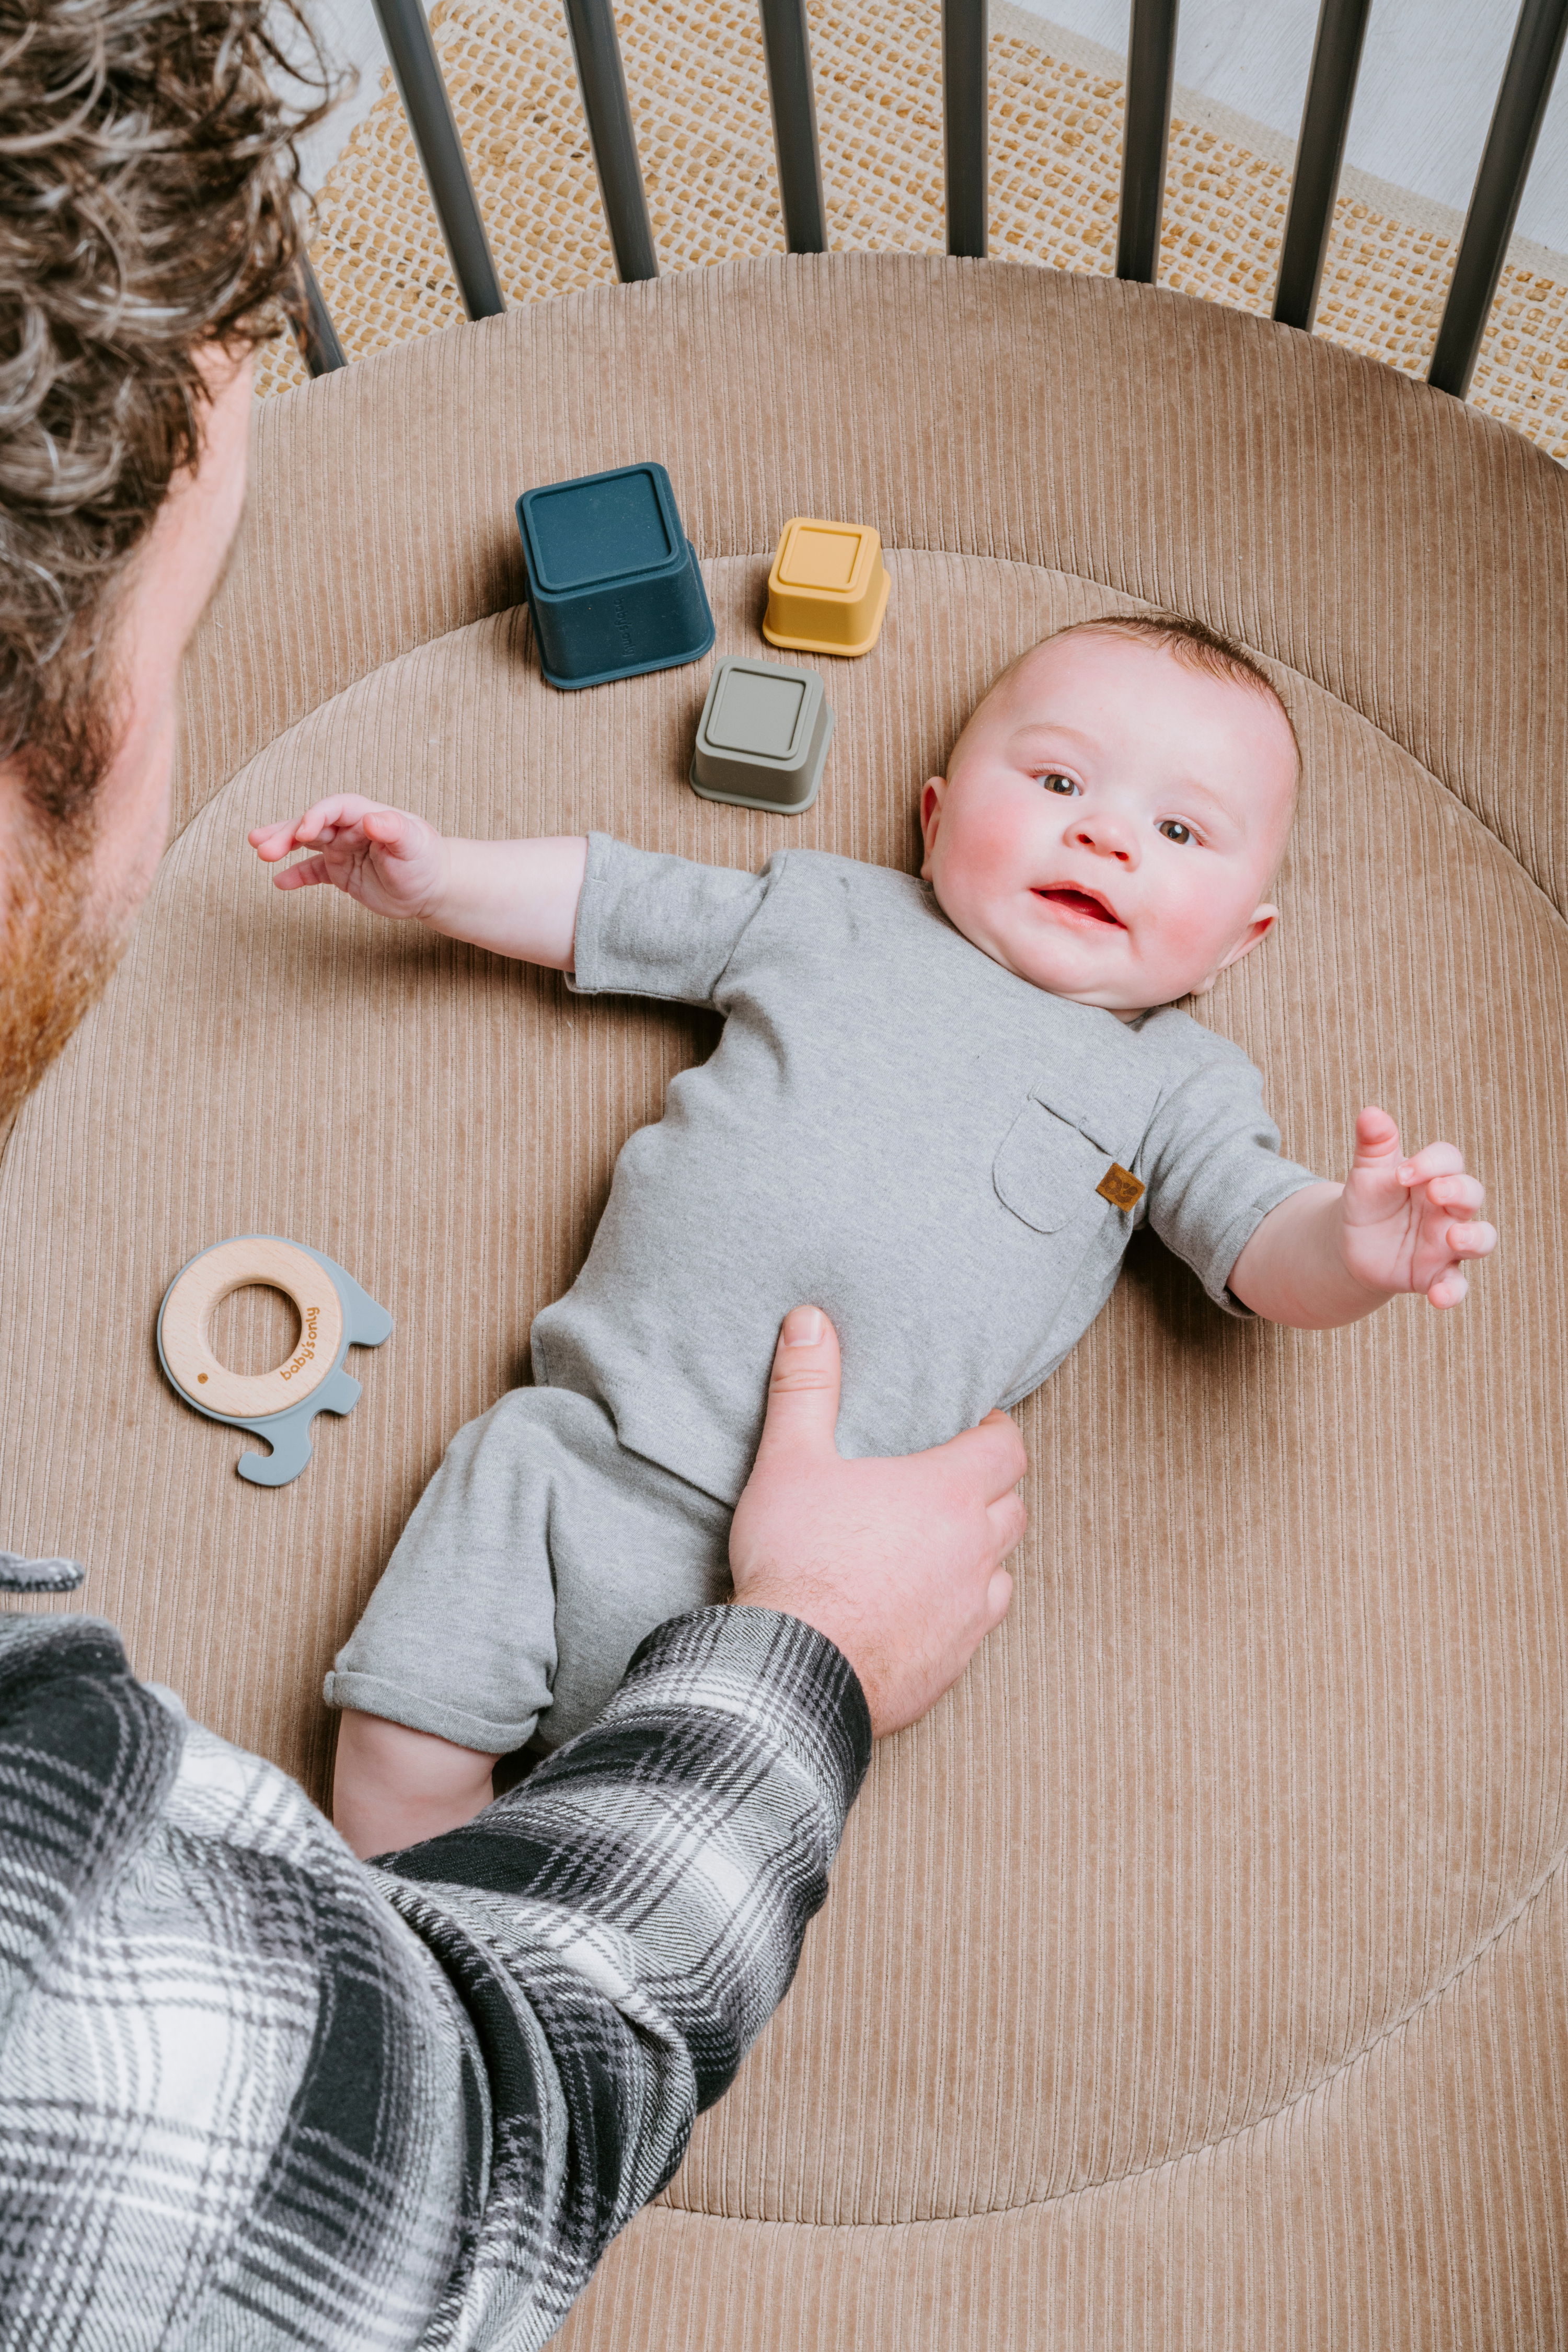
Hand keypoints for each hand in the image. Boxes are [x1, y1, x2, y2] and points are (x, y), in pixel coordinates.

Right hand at [248, 795, 447, 921]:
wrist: (432, 886)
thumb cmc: (426, 861)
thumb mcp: (413, 844)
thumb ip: (393, 829)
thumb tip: (371, 818)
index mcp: (366, 815)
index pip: (335, 808)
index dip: (316, 816)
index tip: (302, 832)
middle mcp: (350, 829)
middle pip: (312, 824)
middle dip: (287, 833)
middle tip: (263, 848)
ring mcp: (343, 850)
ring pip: (306, 843)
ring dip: (283, 846)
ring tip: (260, 852)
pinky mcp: (340, 872)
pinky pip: (313, 871)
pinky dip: (296, 875)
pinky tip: (280, 882)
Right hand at [729, 1307, 1025, 1734]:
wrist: (793, 1672)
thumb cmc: (795, 1562)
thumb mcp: (790, 1461)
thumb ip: (806, 1387)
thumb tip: (809, 1320)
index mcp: (947, 1492)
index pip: (1008, 1448)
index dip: (996, 1433)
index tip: (975, 1428)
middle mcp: (974, 1550)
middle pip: (1013, 1506)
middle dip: (991, 1489)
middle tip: (952, 1482)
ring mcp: (970, 1612)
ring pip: (1002, 1569)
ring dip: (981, 1552)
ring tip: (939, 1545)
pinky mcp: (955, 1663)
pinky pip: (976, 1625)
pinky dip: (961, 1609)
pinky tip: (924, 1608)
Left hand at [1339, 1105, 1496, 1308]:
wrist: (1351, 1245)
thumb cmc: (1368, 1202)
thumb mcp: (1367, 1174)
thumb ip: (1373, 1145)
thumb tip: (1371, 1112)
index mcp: (1433, 1177)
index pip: (1448, 1160)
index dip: (1432, 1162)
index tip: (1402, 1172)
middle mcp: (1448, 1209)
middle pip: (1472, 1194)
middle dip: (1458, 1191)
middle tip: (1436, 1192)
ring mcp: (1447, 1243)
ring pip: (1481, 1239)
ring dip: (1473, 1237)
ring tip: (1454, 1236)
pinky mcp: (1438, 1275)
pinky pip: (1456, 1285)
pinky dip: (1453, 1293)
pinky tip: (1439, 1298)